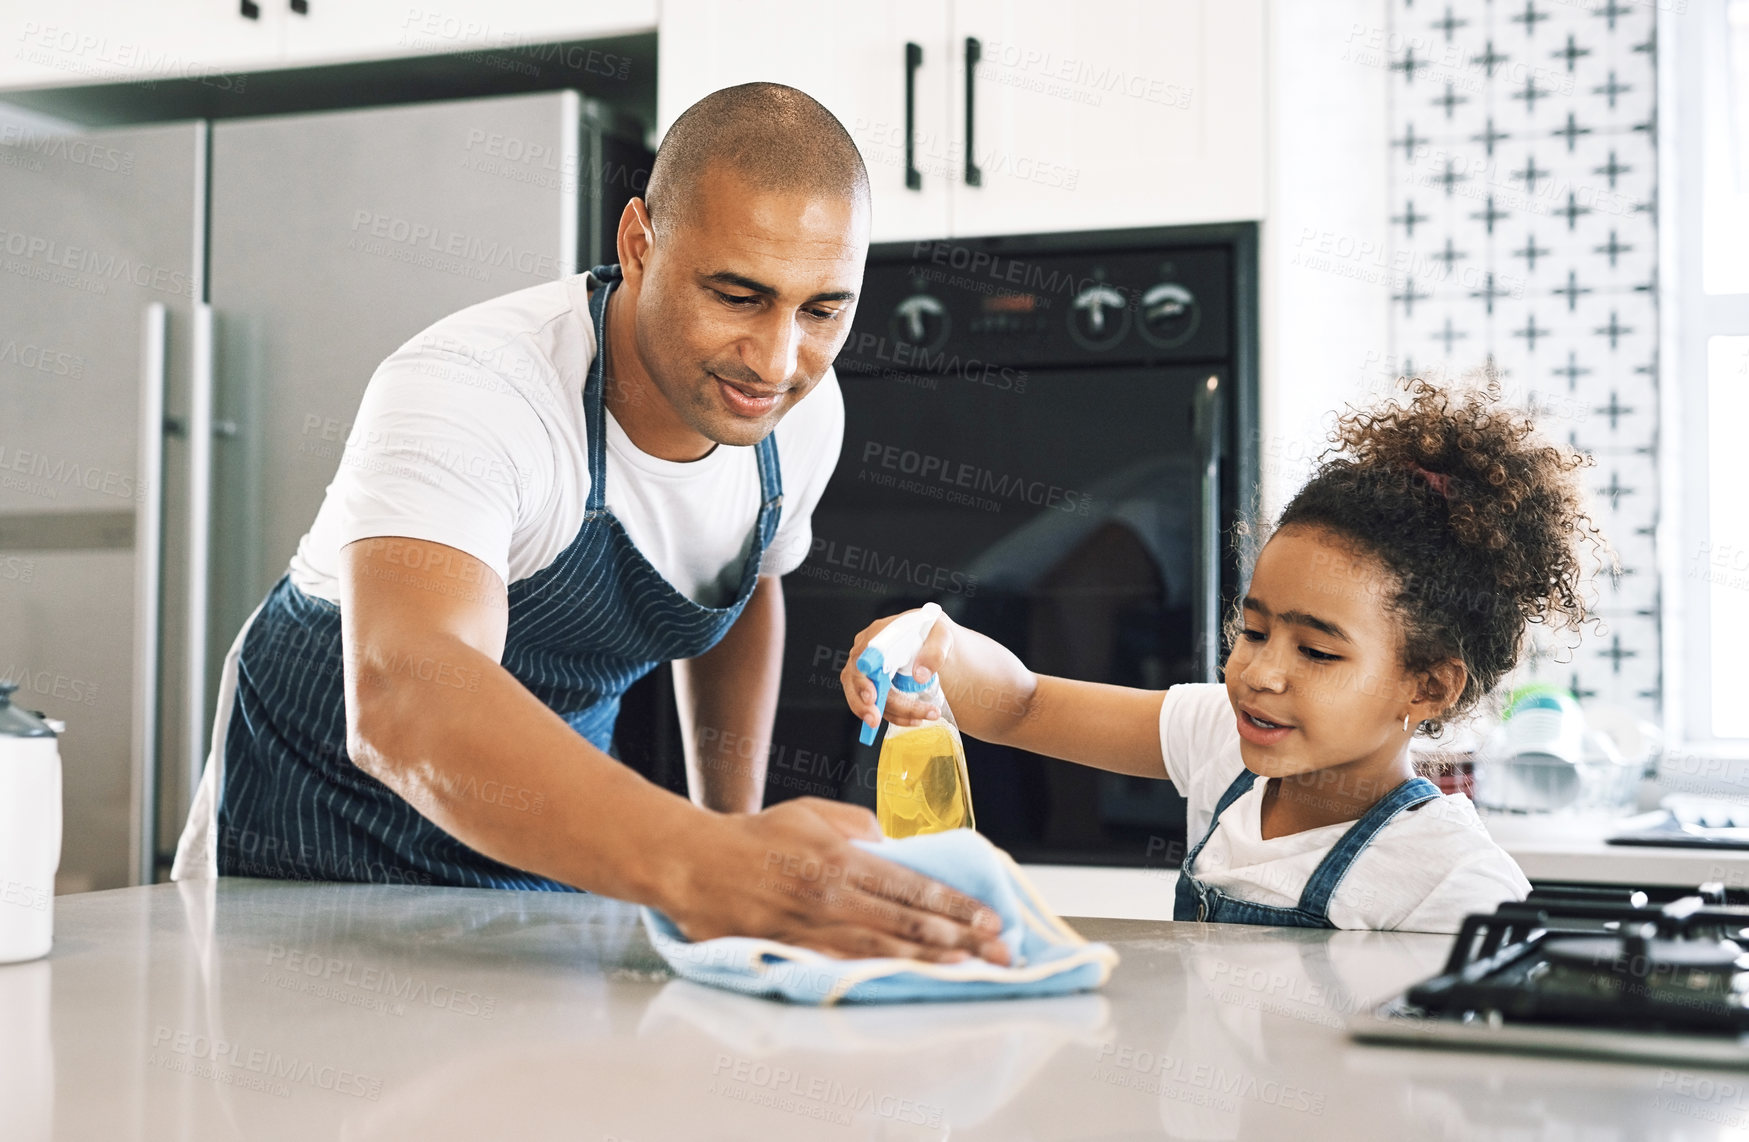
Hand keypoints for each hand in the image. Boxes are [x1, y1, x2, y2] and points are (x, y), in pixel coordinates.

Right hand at [662, 797, 1010, 963]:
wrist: (694, 862)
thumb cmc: (754, 835)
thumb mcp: (811, 811)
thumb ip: (857, 825)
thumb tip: (892, 845)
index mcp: (842, 856)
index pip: (912, 884)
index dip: (955, 904)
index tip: (990, 917)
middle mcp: (832, 893)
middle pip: (907, 920)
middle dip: (959, 937)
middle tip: (999, 951)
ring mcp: (812, 926)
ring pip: (882, 948)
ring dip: (930, 960)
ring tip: (969, 969)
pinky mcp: (793, 949)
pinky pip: (845, 964)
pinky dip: (882, 973)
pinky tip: (908, 978)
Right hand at [840, 609, 1033, 741]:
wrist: (983, 683)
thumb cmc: (967, 654)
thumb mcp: (953, 643)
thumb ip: (936, 651)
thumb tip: (917, 674)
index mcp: (894, 627)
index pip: (866, 650)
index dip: (864, 673)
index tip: (873, 695)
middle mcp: (882, 646)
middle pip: (858, 673)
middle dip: (864, 699)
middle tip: (876, 718)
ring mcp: (883, 669)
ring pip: (867, 695)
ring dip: (889, 711)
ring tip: (925, 717)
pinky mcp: (890, 691)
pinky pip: (880, 706)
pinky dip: (894, 716)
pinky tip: (918, 720)